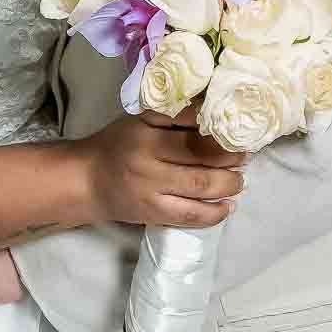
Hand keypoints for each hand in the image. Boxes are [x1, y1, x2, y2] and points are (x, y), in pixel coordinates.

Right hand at [81, 112, 248, 228]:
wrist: (86, 181)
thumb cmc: (116, 145)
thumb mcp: (139, 121)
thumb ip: (173, 117)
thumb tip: (215, 115)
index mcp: (146, 131)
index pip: (191, 126)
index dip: (219, 129)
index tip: (238, 129)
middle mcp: (148, 159)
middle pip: (201, 157)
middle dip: (231, 157)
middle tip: (245, 156)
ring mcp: (151, 189)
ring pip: (200, 187)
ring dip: (228, 184)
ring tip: (238, 181)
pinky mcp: (153, 213)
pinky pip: (190, 215)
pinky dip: (214, 213)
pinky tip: (227, 207)